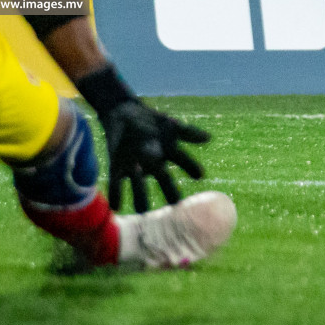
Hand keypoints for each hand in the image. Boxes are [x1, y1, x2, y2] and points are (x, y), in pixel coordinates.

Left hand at [95, 99, 209, 211]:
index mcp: (168, 153)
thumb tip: (208, 137)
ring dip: (140, 192)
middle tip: (175, 202)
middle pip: (163, 179)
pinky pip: (116, 181)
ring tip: (141, 209)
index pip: (183, 161)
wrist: (123, 114)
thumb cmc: (150, 121)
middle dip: (169, 190)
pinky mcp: (116, 166)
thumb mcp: (168, 123)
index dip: (191, 167)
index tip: (199, 174)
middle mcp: (154, 164)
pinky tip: (116, 206)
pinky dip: (116, 193)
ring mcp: (135, 167)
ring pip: (139, 184)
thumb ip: (186, 131)